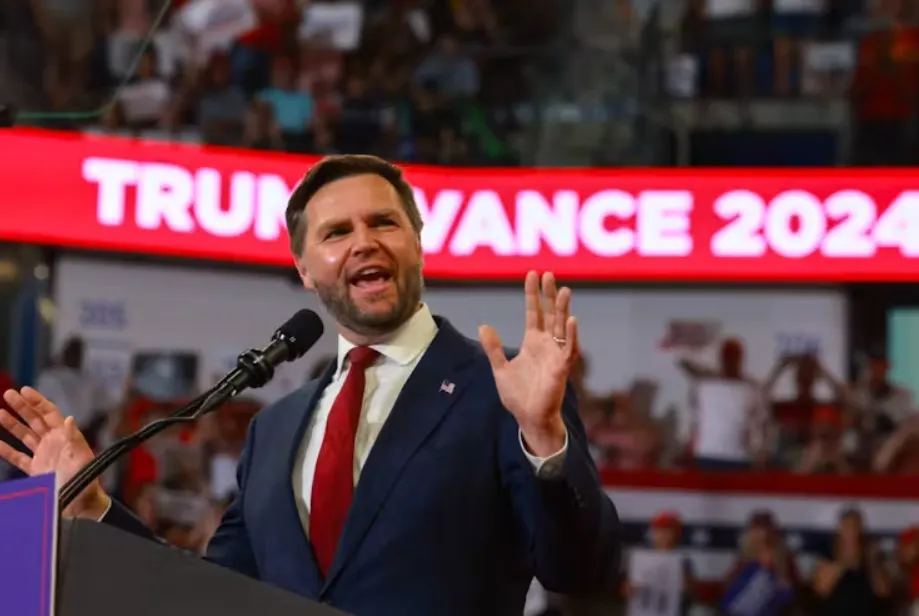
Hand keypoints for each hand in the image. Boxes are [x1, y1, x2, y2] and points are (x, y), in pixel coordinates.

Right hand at [0, 387, 109, 518]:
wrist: (81, 503)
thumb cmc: (87, 479)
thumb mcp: (82, 457)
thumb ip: (74, 438)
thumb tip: (69, 418)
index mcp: (66, 436)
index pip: (50, 413)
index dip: (38, 401)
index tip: (25, 390)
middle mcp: (54, 442)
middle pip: (35, 420)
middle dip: (22, 407)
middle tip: (9, 394)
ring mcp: (43, 454)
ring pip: (25, 435)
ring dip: (12, 424)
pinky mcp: (36, 469)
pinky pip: (18, 457)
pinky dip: (6, 450)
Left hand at [479, 271, 577, 455]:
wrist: (529, 417)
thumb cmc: (518, 395)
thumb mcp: (500, 368)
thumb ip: (493, 348)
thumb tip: (483, 326)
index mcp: (533, 343)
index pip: (534, 313)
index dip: (533, 294)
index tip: (532, 274)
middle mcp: (547, 345)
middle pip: (550, 314)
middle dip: (549, 294)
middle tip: (548, 274)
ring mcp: (556, 355)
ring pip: (562, 327)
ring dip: (563, 309)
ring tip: (564, 290)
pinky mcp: (561, 369)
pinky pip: (569, 349)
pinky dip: (571, 335)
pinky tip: (571, 320)